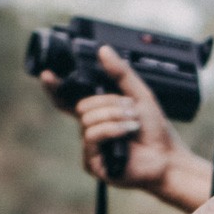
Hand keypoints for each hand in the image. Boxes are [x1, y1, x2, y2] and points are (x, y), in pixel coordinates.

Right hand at [40, 45, 179, 195]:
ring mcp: (91, 148)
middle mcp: (92, 130)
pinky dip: (111, 129)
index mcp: (98, 114)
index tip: (47, 74)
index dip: (55, 88)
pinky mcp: (92, 164)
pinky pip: (92, 137)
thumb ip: (121, 73)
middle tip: (130, 109)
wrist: (167, 157)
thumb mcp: (139, 95)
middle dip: (108, 103)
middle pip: (82, 106)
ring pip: (87, 120)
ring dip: (113, 116)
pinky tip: (127, 133)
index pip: (69, 100)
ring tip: (133, 122)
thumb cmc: (155, 131)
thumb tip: (103, 50)